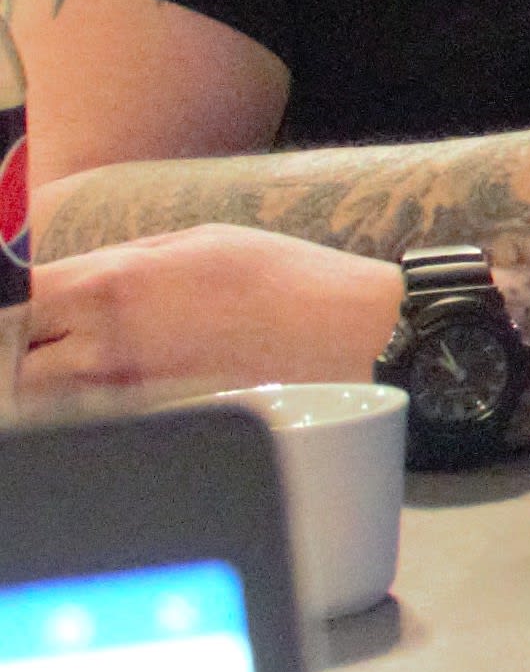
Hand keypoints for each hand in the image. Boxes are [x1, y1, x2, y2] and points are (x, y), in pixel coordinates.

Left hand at [17, 226, 406, 401]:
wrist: (353, 339)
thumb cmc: (284, 281)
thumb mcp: (195, 241)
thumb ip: (118, 263)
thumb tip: (66, 280)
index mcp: (112, 283)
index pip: (14, 296)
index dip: (10, 298)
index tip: (24, 301)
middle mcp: (105, 344)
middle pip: (12, 358)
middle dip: (20, 347)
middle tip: (46, 338)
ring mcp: (124, 395)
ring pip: (41, 401)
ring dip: (45, 384)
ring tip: (81, 366)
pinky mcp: (150, 429)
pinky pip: (90, 426)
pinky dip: (85, 414)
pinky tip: (117, 395)